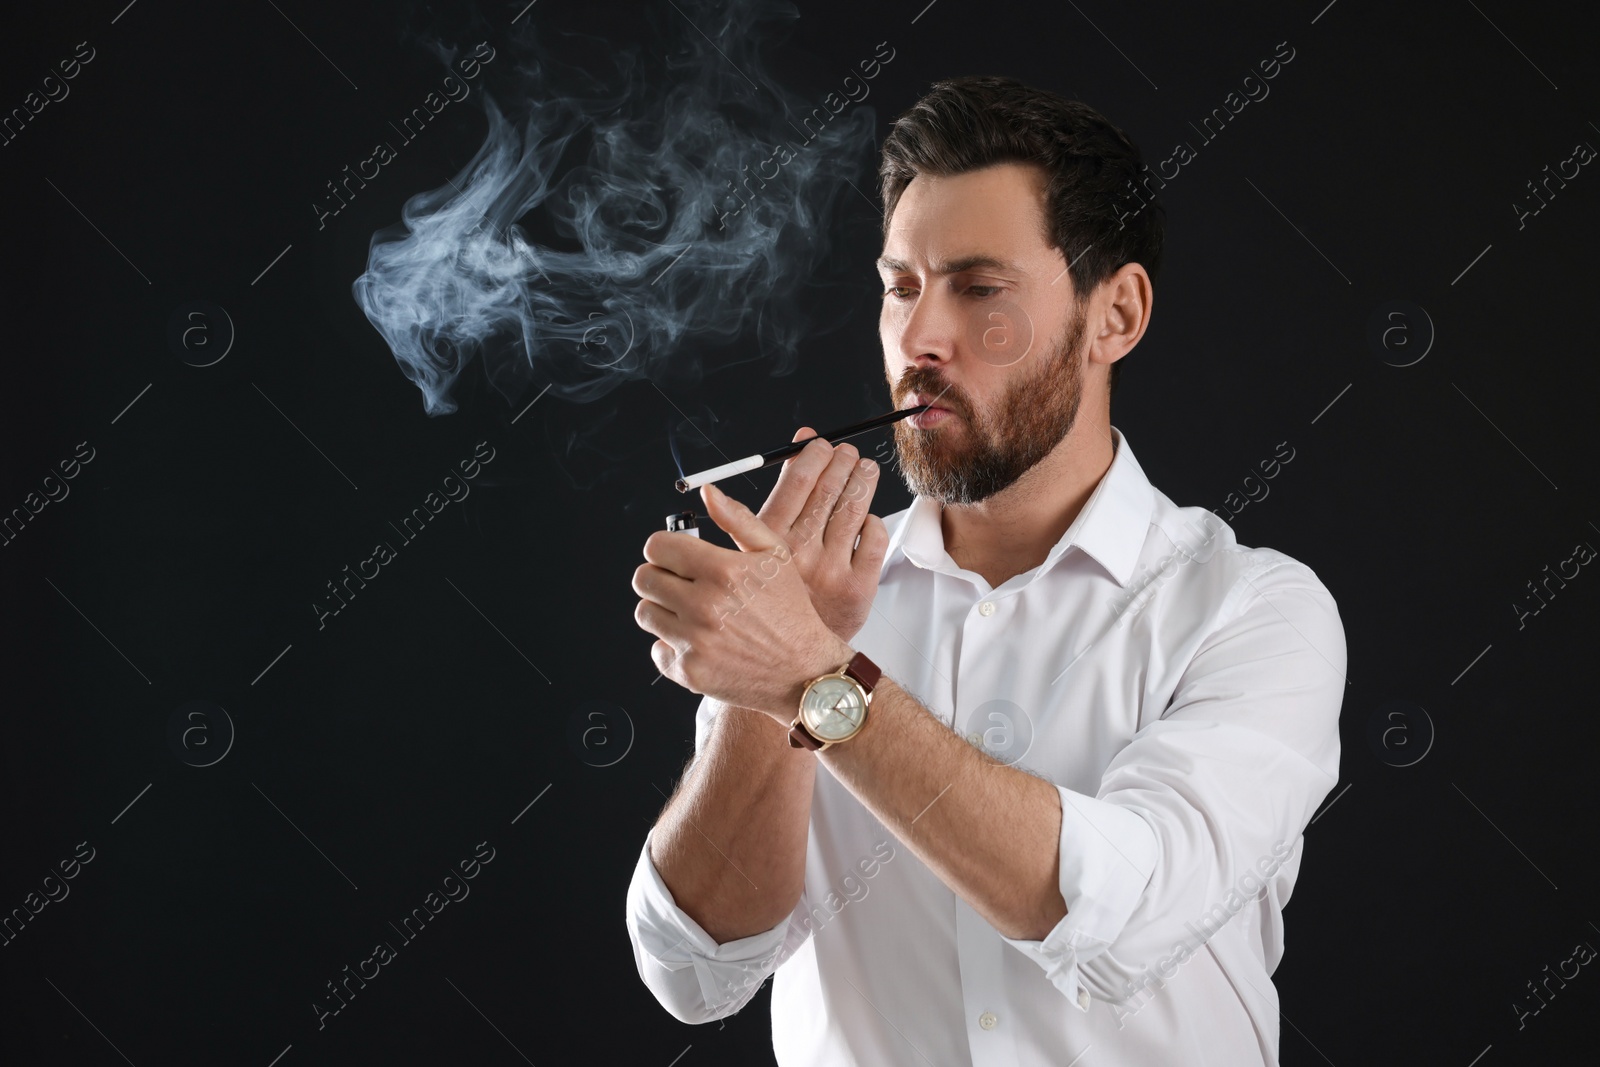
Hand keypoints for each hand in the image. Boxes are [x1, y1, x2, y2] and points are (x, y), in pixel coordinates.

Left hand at [633, 482, 853, 718]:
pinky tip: (699, 642)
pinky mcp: (689, 671)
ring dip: (663, 611)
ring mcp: (695, 641)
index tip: (674, 557)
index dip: (664, 548)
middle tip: (681, 585)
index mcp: (723, 571)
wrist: (804, 671)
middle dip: (659, 577)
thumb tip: (707, 492)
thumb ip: (738, 519)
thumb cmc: (790, 611)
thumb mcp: (776, 555)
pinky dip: (672, 647)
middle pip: (644, 579)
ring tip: (692, 614)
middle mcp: (704, 606)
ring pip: (645, 614)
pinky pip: (657, 650)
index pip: (657, 547)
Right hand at [754, 427, 887, 641]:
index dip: (814, 453)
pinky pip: (874, 539)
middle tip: (848, 454)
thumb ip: (779, 494)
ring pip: (855, 508)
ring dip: (863, 480)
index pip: (798, 479)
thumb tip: (801, 441)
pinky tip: (865, 519)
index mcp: (767, 541)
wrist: (789, 657)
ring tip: (864, 471)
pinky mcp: (859, 588)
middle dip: (842, 462)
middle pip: (829, 489)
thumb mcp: (757, 549)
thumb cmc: (774, 596)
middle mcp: (798, 554)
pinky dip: (872, 522)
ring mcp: (831, 571)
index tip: (822, 444)